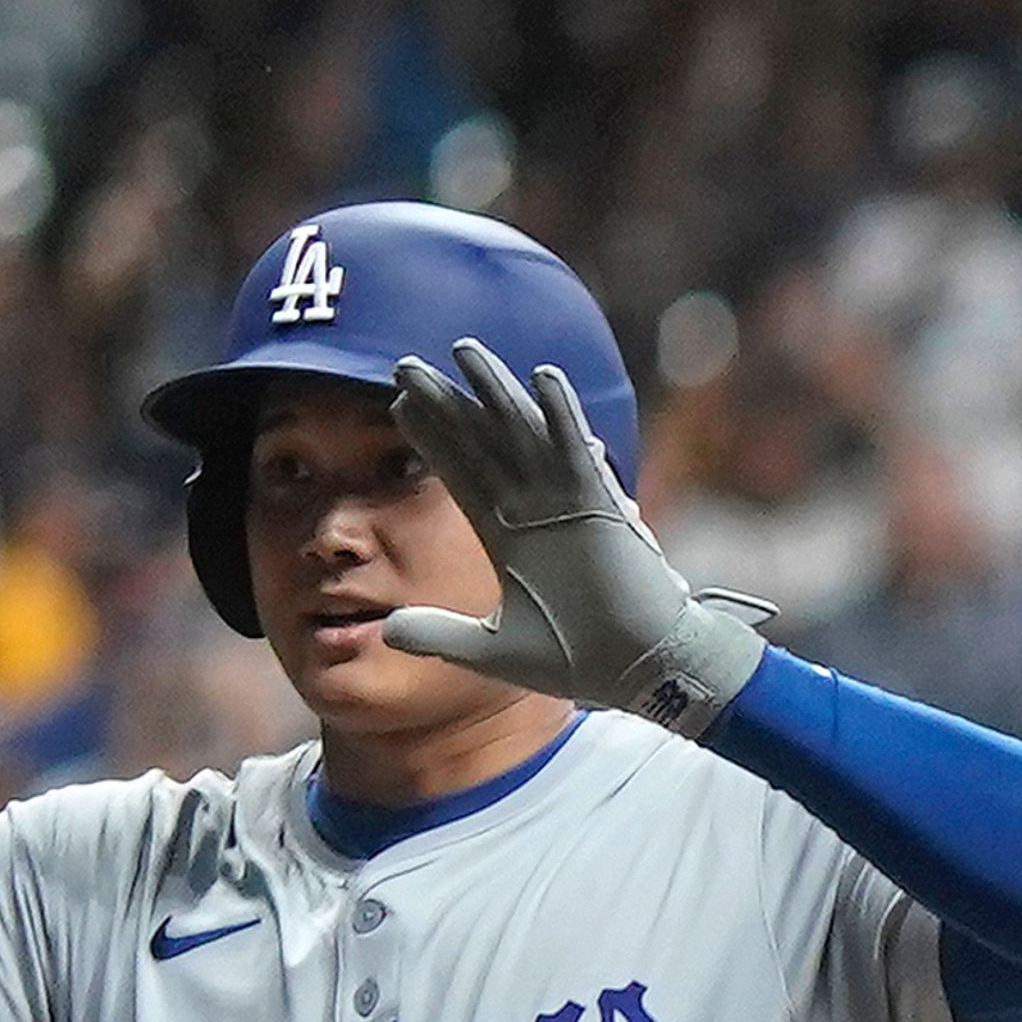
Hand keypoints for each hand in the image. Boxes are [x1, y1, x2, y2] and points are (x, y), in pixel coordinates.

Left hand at [381, 340, 772, 738]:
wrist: (636, 671)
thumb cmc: (576, 658)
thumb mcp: (491, 650)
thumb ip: (440, 635)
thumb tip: (385, 630)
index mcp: (508, 536)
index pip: (460, 474)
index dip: (430, 439)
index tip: (398, 404)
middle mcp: (533, 508)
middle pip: (480, 442)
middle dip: (445, 404)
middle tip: (404, 365)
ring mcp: (565, 501)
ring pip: (522, 432)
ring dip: (494, 390)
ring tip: (461, 349)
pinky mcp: (599, 505)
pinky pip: (576, 451)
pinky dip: (561, 414)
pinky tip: (541, 376)